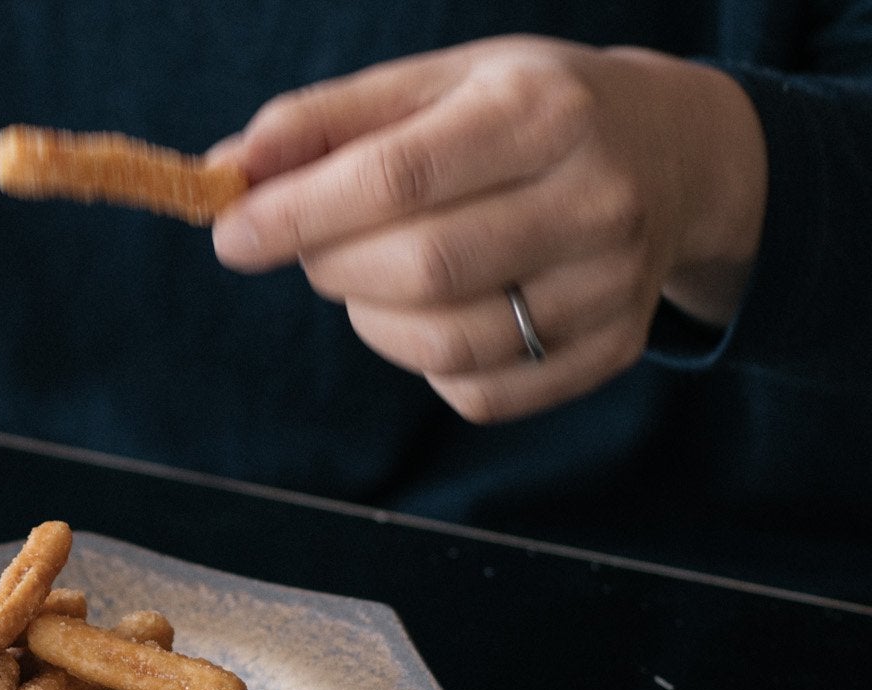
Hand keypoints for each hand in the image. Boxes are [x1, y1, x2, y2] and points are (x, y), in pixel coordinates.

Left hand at [212, 37, 766, 422]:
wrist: (674, 154)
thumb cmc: (525, 111)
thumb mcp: (435, 83)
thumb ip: (327, 121)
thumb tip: (230, 167)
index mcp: (543, 111)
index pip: (400, 176)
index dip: (300, 214)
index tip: (230, 233)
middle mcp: (593, 199)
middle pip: (421, 268)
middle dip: (333, 265)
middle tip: (316, 245)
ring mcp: (611, 285)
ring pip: (445, 345)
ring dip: (372, 320)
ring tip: (373, 275)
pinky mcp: (609, 350)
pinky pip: (479, 392)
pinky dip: (425, 364)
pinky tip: (432, 312)